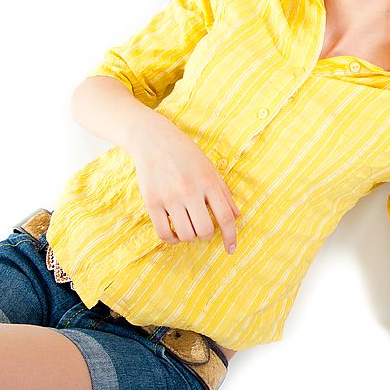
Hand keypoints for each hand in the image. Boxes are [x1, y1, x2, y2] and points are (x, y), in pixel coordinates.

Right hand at [127, 115, 240, 253]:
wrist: (154, 140)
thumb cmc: (186, 154)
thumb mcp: (210, 169)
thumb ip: (224, 194)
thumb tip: (237, 216)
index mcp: (208, 182)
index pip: (225, 217)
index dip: (231, 237)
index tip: (231, 249)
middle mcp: (190, 191)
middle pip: (205, 230)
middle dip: (206, 235)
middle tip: (203, 227)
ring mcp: (169, 197)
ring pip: (186, 234)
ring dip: (189, 236)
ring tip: (188, 226)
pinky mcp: (151, 202)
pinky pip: (163, 233)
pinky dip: (172, 239)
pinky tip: (175, 233)